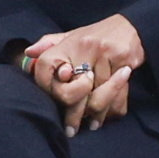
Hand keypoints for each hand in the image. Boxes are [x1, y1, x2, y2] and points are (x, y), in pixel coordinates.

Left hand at [25, 18, 146, 126]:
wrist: (130, 27)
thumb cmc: (95, 36)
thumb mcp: (70, 37)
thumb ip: (48, 45)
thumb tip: (28, 52)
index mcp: (68, 43)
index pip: (46, 68)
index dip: (50, 87)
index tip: (57, 100)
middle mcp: (84, 47)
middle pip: (73, 92)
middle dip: (73, 115)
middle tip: (70, 130)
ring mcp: (104, 54)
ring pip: (96, 98)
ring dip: (95, 116)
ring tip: (92, 125)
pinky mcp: (123, 61)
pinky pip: (117, 94)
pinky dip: (112, 109)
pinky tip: (107, 117)